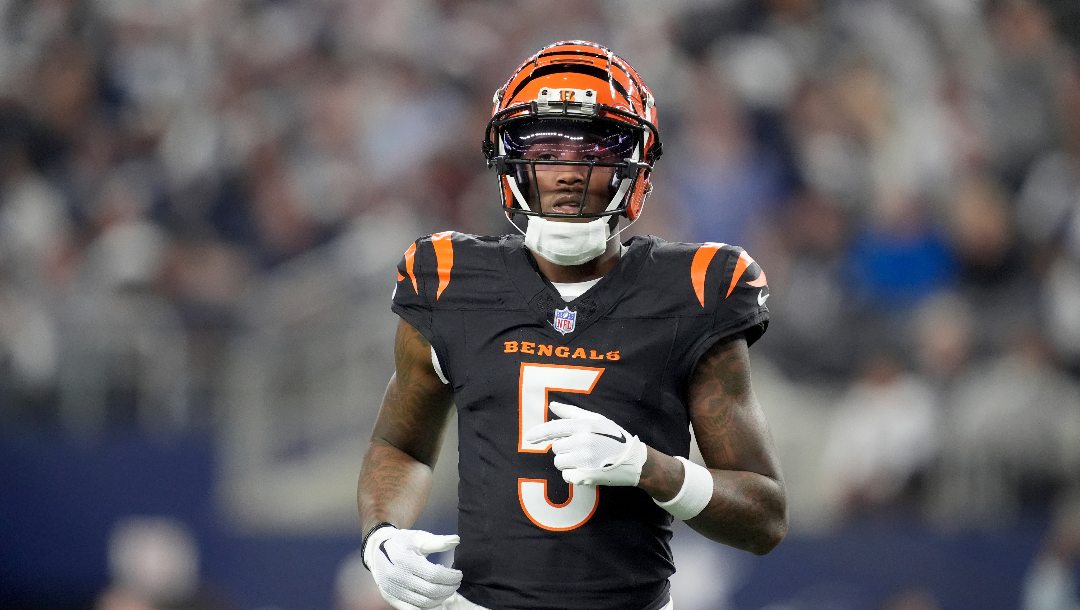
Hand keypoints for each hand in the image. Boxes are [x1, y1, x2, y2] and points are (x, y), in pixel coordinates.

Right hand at [364, 525, 462, 609]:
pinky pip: (411, 609)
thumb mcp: (419, 538)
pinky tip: (435, 601)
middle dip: (448, 589)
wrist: (377, 550)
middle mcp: (396, 577)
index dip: (450, 577)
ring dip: (439, 599)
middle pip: (430, 591)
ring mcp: (392, 590)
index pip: (434, 574)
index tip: (459, 575)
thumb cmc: (402, 543)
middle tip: (456, 584)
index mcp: (404, 560)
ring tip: (447, 591)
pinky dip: (426, 608)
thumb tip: (457, 540)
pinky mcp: (389, 598)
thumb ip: (438, 541)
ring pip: (423, 603)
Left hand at [524, 401, 647, 486]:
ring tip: (584, 460)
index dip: (539, 433)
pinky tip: (586, 469)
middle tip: (581, 449)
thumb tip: (552, 405)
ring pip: (559, 463)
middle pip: (556, 448)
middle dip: (564, 450)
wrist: (634, 461)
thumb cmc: (613, 437)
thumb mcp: (596, 419)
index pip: (555, 428)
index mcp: (584, 426)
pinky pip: (566, 476)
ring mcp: (584, 460)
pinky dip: (572, 474)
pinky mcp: (586, 476)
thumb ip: (571, 412)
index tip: (528, 438)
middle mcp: (583, 442)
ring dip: (567, 462)